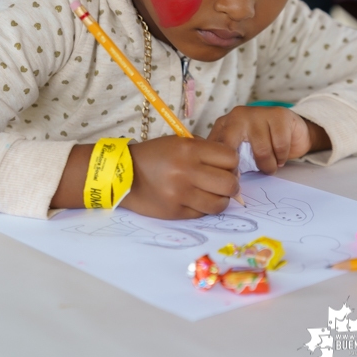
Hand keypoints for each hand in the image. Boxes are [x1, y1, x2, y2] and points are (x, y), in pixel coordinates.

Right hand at [120, 135, 239, 218]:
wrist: (124, 174)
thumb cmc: (155, 155)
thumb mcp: (178, 142)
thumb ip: (204, 150)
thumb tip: (231, 166)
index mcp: (189, 150)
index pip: (230, 158)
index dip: (232, 163)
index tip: (226, 166)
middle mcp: (186, 172)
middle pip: (229, 183)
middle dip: (231, 184)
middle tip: (224, 183)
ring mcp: (181, 194)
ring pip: (220, 204)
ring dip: (220, 199)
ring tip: (212, 193)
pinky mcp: (176, 212)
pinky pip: (203, 214)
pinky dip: (204, 208)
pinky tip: (196, 200)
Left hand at [208, 106, 330, 173]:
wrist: (290, 129)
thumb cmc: (261, 144)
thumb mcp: (240, 152)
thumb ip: (229, 162)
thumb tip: (222, 186)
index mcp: (224, 125)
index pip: (217, 149)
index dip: (226, 169)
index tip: (233, 182)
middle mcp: (238, 116)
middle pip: (232, 148)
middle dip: (243, 167)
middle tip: (252, 175)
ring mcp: (258, 113)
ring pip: (262, 150)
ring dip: (269, 165)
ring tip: (271, 165)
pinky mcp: (279, 115)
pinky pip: (280, 145)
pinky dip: (282, 156)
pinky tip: (281, 155)